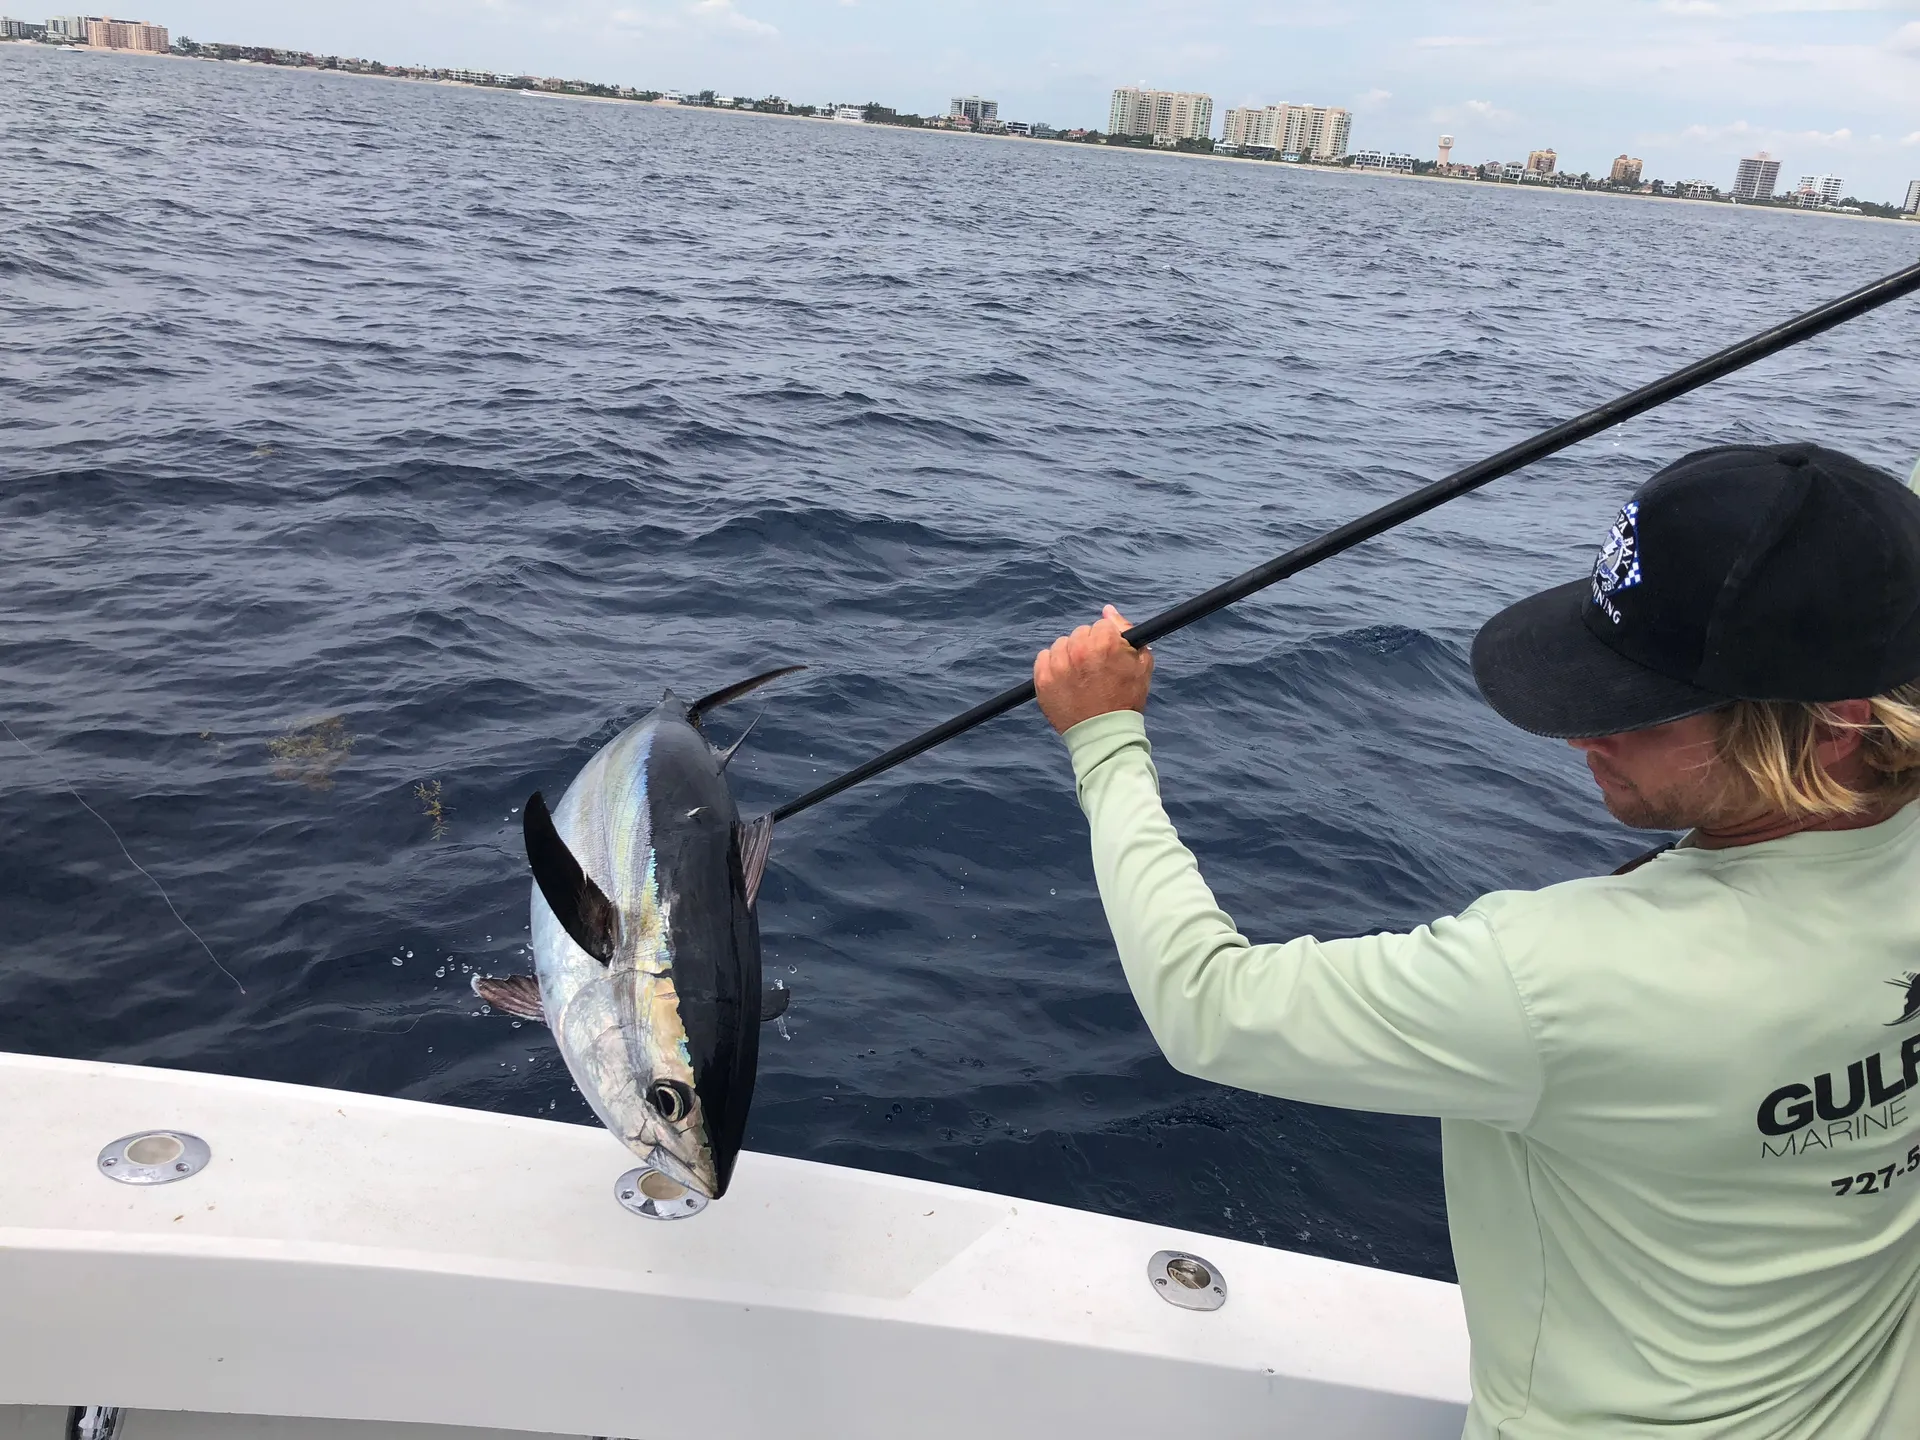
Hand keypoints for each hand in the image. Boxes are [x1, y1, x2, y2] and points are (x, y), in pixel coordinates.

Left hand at [1034, 605, 1154, 734]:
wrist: (1105, 733)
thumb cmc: (1127, 699)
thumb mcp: (1141, 663)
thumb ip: (1127, 631)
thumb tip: (1107, 610)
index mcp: (1105, 642)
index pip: (1102, 625)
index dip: (1108, 641)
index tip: (1109, 657)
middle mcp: (1079, 650)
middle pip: (1081, 633)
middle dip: (1088, 646)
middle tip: (1095, 669)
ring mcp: (1059, 665)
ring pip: (1061, 644)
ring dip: (1070, 655)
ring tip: (1080, 676)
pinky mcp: (1043, 680)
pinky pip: (1043, 658)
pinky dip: (1053, 665)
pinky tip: (1065, 679)